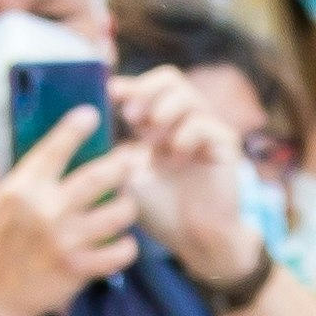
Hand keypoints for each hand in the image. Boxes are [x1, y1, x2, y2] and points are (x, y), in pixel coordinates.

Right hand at [0, 113, 138, 315]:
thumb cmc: (0, 242)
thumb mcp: (4, 202)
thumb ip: (31, 181)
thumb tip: (58, 154)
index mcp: (23, 187)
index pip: (53, 149)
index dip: (74, 128)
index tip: (91, 113)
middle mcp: (46, 209)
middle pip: (99, 176)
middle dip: (122, 164)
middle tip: (132, 158)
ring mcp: (65, 239)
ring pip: (119, 212)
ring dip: (129, 206)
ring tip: (127, 204)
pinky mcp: (80, 268)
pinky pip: (121, 251)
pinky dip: (127, 245)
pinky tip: (123, 242)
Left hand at [108, 68, 263, 281]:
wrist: (193, 238)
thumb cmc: (161, 209)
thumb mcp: (125, 171)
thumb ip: (113, 142)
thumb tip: (89, 115)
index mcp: (163, 125)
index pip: (148, 86)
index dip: (128, 85)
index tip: (110, 96)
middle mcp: (187, 122)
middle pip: (170, 77)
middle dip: (145, 92)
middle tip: (131, 117)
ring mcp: (209, 132)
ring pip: (188, 94)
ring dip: (163, 112)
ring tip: (153, 140)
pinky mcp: (226, 146)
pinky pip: (204, 124)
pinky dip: (184, 136)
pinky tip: (176, 158)